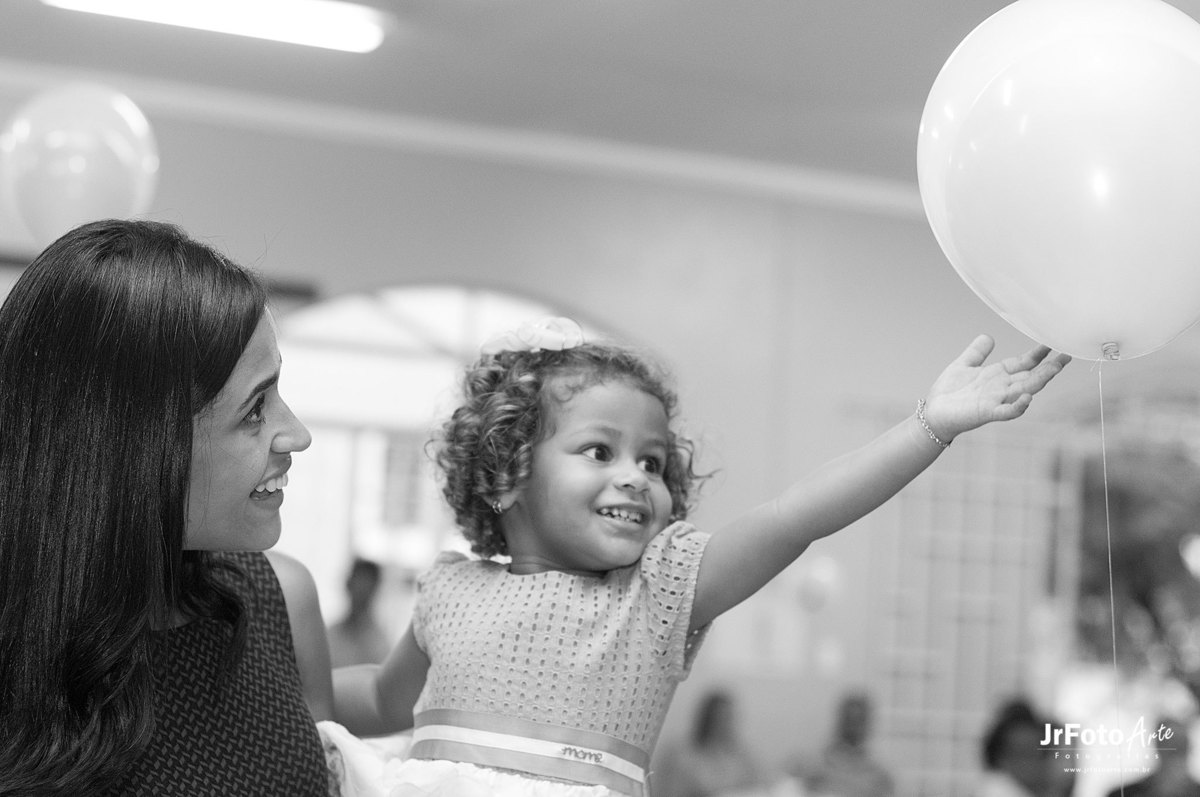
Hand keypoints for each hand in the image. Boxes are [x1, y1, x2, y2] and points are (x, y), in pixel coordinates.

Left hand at [922, 335, 1069, 440]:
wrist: (933, 412)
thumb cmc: (949, 392)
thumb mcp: (964, 365)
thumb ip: (977, 352)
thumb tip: (988, 336)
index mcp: (998, 375)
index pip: (1023, 363)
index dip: (1037, 354)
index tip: (1051, 343)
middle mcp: (1001, 388)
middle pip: (1030, 376)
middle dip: (1049, 368)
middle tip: (1066, 356)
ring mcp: (996, 401)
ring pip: (1024, 390)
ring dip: (1040, 381)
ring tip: (1055, 370)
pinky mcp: (987, 413)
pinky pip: (1007, 411)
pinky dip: (1018, 406)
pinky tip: (1028, 398)